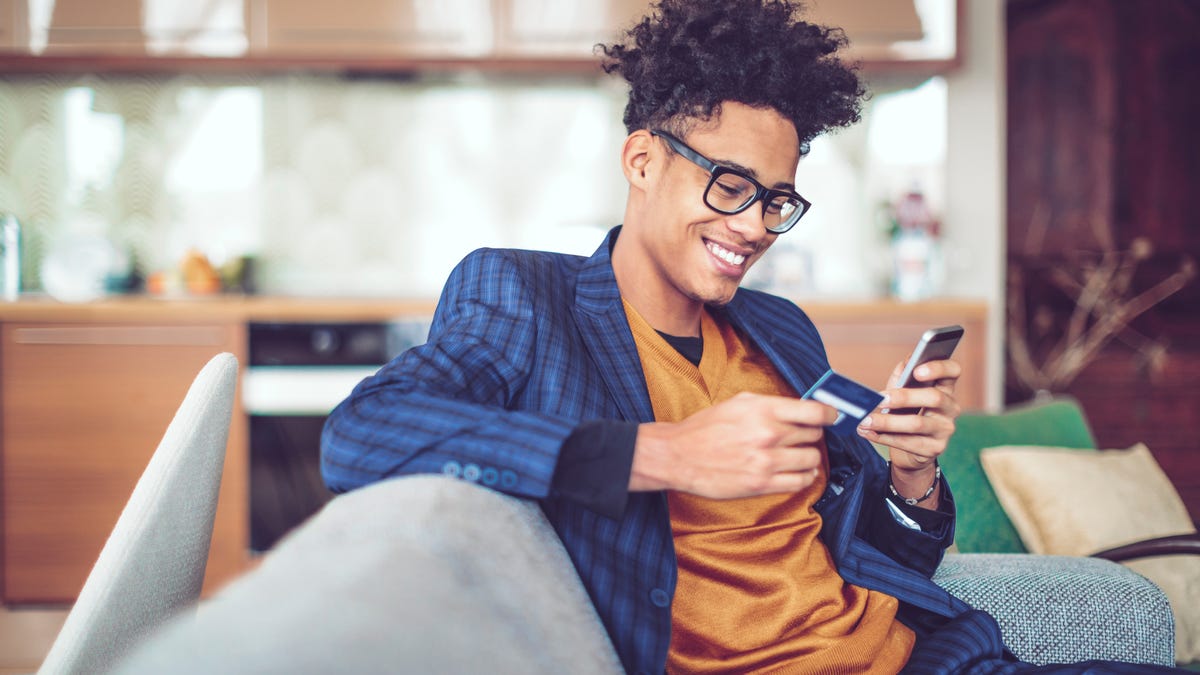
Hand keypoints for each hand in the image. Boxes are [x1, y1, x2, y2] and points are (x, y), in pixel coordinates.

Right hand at [629, 392, 837, 498]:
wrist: (679, 456)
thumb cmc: (706, 428)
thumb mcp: (738, 402)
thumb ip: (771, 404)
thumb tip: (801, 408)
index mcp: (763, 409)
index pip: (815, 411)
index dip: (830, 414)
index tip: (832, 416)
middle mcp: (768, 434)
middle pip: (814, 435)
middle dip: (810, 435)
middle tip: (801, 436)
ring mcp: (767, 461)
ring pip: (812, 459)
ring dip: (809, 457)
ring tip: (799, 455)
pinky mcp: (762, 484)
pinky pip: (801, 482)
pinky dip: (805, 476)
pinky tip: (797, 471)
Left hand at [856, 357, 960, 499]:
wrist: (911, 448)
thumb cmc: (906, 411)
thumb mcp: (903, 390)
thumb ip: (904, 374)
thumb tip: (905, 364)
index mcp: (945, 387)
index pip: (953, 371)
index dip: (938, 368)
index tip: (917, 370)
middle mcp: (950, 407)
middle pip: (934, 398)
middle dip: (904, 397)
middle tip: (879, 399)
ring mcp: (945, 429)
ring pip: (917, 423)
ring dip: (887, 422)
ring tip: (865, 420)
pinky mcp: (935, 448)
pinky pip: (907, 442)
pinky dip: (883, 437)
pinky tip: (867, 432)